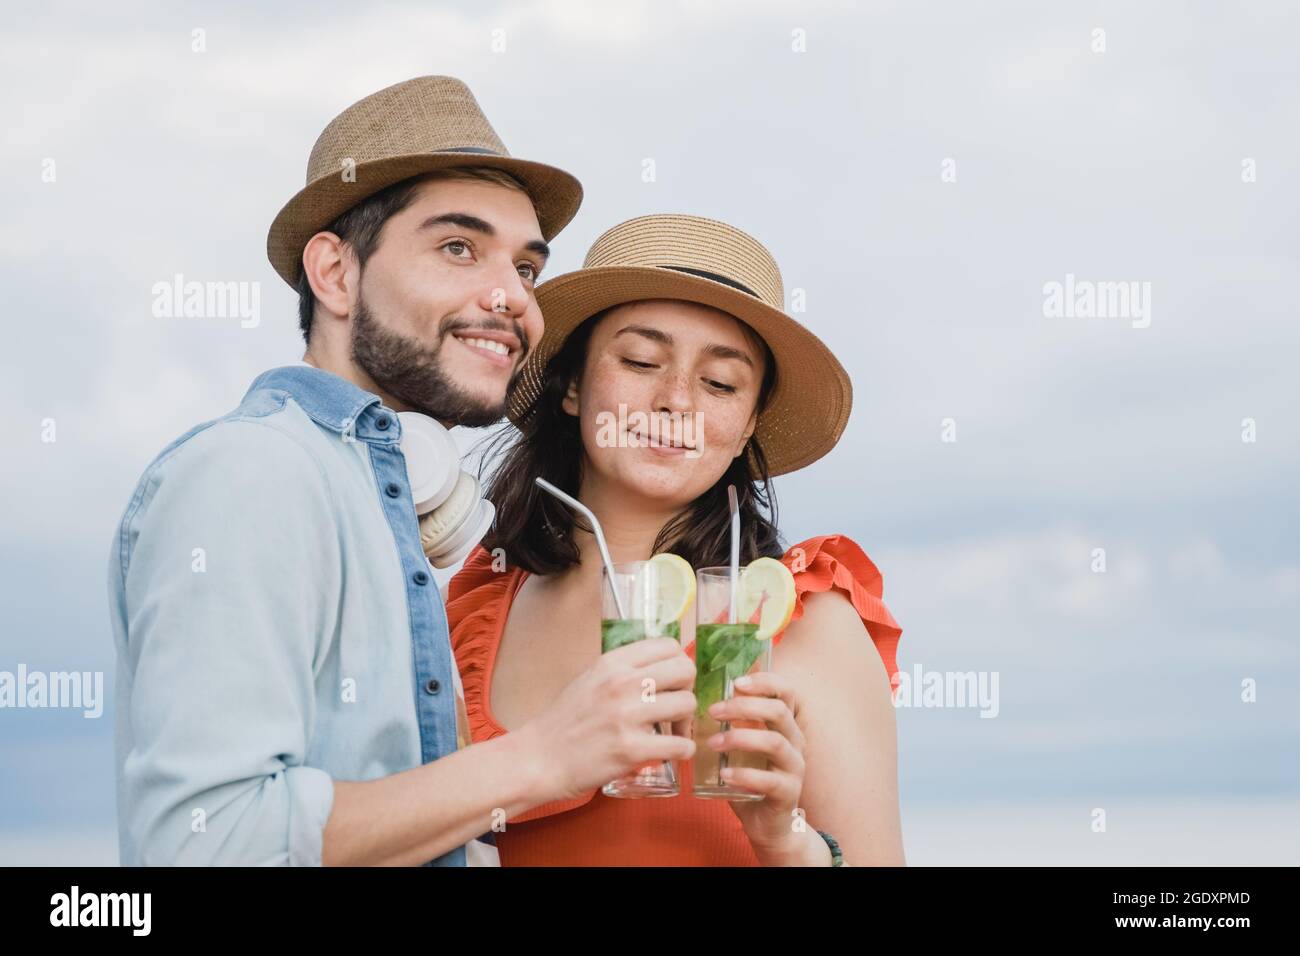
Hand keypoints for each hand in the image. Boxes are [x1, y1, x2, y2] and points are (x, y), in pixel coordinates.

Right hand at [519, 637, 696, 801]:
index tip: (672, 683)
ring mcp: (627, 716)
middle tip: (676, 709)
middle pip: (685, 670)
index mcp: (612, 663)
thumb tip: (663, 668)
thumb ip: (624, 670)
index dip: (678, 663)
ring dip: (685, 722)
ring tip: (672, 734)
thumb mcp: (590, 678)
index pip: (668, 645)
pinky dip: (683, 751)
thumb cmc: (565, 720)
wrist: (539, 758)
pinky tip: (672, 753)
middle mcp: (621, 683)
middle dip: (687, 689)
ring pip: (687, 704)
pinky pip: (680, 745)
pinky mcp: (631, 750)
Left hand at [706, 671, 815, 863]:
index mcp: (785, 725)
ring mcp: (794, 768)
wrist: (770, 824)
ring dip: (739, 738)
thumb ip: (729, 725)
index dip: (764, 681)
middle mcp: (795, 741)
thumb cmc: (751, 779)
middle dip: (744, 706)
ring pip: (775, 742)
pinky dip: (744, 774)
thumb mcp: (741, 747)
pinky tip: (724, 775)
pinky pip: (768, 780)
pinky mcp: (788, 793)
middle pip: (778, 711)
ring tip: (712, 743)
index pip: (785, 692)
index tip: (736, 681)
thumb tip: (693, 700)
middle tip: (714, 711)